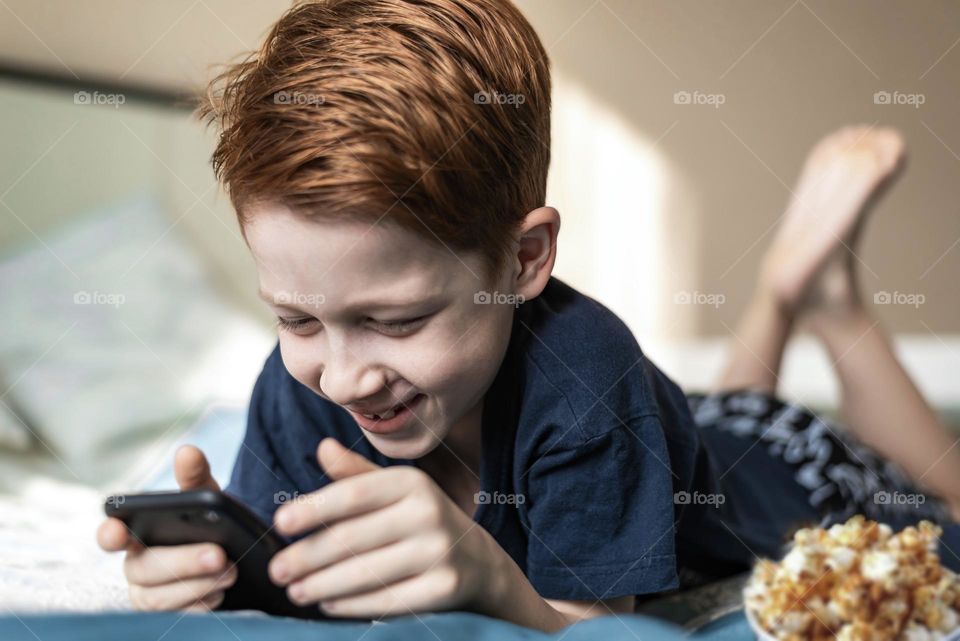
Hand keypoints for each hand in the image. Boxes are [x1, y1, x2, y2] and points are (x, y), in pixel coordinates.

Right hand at [96, 446, 237, 610]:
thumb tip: (188, 451)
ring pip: (159, 598)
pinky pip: (176, 617)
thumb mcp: (207, 499)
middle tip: (219, 555)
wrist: (235, 556)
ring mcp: (148, 594)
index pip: (110, 534)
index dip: (110, 533)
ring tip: (230, 573)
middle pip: (144, 568)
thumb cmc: (208, 523)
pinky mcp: (167, 616)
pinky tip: (220, 592)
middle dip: (182, 562)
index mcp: (137, 533)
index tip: (119, 531)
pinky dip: (201, 605)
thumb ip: (195, 478)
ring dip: (197, 585)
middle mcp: (136, 565)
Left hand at [267, 438, 499, 617]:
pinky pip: (386, 600)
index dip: (314, 508)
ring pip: (365, 573)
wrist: (477, 561)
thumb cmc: (420, 520)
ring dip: (322, 585)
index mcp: (411, 482)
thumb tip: (323, 448)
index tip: (280, 522)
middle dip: (307, 556)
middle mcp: (428, 512)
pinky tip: (328, 604)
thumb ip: (356, 475)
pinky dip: (351, 605)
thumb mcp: (394, 492)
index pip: (353, 494)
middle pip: (352, 538)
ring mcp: (439, 551)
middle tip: (277, 570)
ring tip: (296, 590)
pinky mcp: (444, 588)